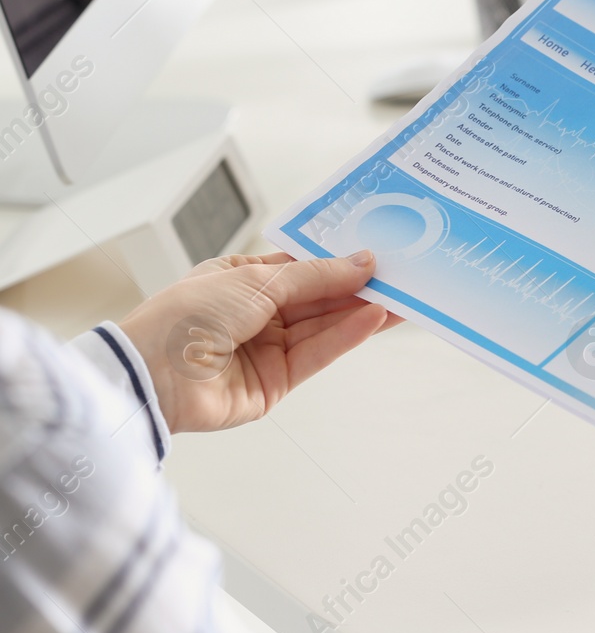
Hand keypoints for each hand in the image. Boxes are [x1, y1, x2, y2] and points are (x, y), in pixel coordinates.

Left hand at [118, 251, 399, 432]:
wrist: (152, 376)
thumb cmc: (187, 315)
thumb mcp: (255, 281)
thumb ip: (315, 276)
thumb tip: (363, 262)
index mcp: (241, 279)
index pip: (301, 266)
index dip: (338, 260)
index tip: (378, 251)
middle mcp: (255, 312)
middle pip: (318, 298)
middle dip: (358, 287)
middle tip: (403, 275)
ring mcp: (266, 348)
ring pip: (324, 326)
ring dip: (361, 312)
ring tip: (402, 297)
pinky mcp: (277, 382)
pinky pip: (318, 354)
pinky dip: (347, 336)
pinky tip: (374, 319)